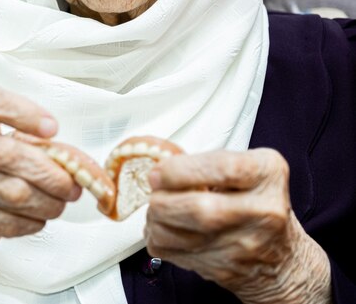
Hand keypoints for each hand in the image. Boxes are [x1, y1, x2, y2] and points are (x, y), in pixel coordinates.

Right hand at [0, 84, 80, 257]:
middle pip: (9, 154)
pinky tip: (37, 216)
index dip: (23, 113)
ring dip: (48, 203)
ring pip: (13, 193)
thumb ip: (35, 140)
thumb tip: (72, 161)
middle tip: (72, 185)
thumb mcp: (7, 136)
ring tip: (59, 202)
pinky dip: (31, 222)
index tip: (53, 129)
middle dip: (51, 174)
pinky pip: (4, 220)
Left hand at [144, 149, 331, 303]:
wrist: (279, 259)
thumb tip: (160, 168)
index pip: (223, 169)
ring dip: (154, 217)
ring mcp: (242, 245)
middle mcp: (261, 211)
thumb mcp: (249, 168)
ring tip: (162, 208)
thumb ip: (208, 163)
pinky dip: (156, 236)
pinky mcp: (220, 268)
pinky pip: (167, 250)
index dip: (180, 170)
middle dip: (162, 197)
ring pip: (175, 232)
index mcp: (268, 174)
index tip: (160, 171)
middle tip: (156, 190)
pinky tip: (168, 228)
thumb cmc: (256, 203)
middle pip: (197, 208)